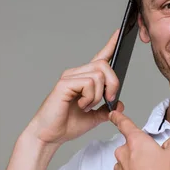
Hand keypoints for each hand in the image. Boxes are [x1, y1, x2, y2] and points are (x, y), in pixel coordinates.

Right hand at [25, 29, 122, 145]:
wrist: (49, 136)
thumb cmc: (66, 125)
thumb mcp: (93, 118)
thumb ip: (106, 110)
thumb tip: (119, 104)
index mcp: (83, 79)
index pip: (99, 58)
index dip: (110, 45)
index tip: (119, 34)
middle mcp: (76, 74)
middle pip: (104, 65)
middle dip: (113, 83)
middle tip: (109, 100)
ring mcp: (69, 77)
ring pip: (98, 74)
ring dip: (98, 95)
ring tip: (87, 106)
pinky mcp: (64, 84)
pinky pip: (88, 83)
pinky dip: (90, 97)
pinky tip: (81, 106)